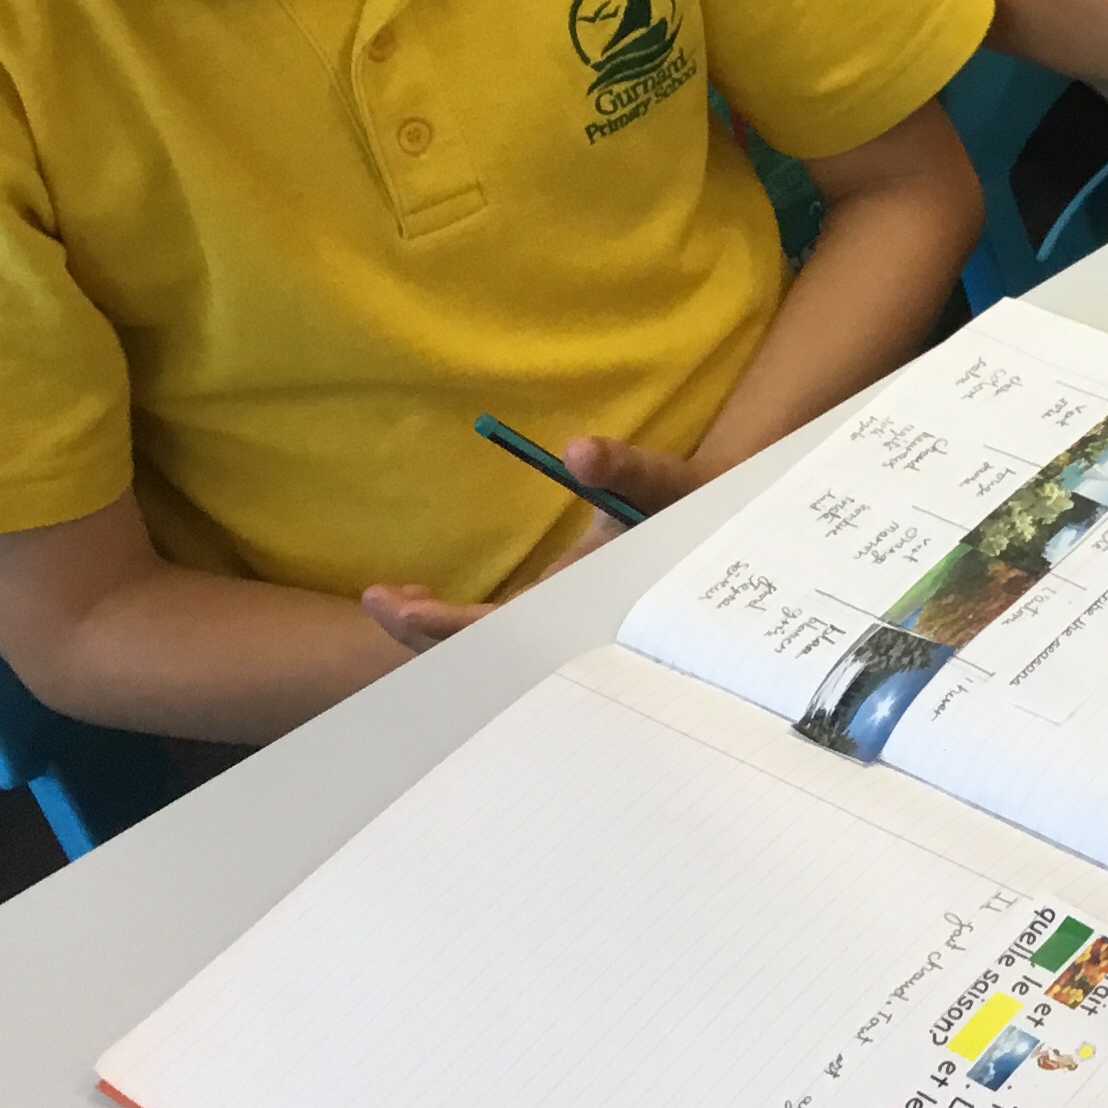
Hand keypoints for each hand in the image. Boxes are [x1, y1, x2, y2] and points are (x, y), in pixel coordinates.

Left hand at [358, 436, 701, 652]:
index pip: (499, 632)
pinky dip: (449, 624)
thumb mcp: (665, 482)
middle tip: (380, 597)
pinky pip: (491, 636)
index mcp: (582, 608)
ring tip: (392, 597)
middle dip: (421, 635)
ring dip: (431, 632)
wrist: (726, 534)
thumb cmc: (693, 509)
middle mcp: (565, 627)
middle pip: (479, 657)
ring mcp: (556, 627)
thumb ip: (625, 468)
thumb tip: (578, 451)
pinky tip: (420, 600)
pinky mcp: (553, 618)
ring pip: (481, 653)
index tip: (399, 606)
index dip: (445, 625)